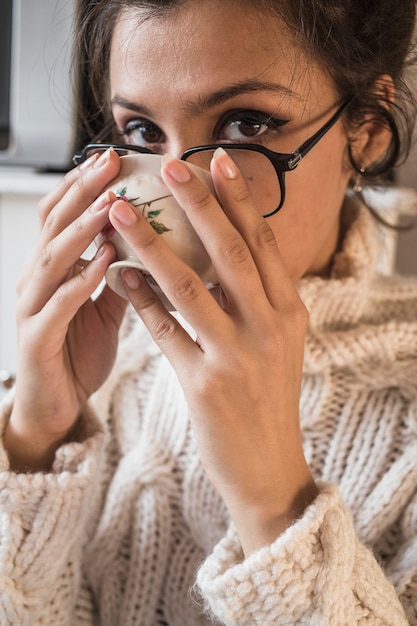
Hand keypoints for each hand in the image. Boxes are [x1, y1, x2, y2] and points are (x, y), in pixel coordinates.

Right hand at [5, 149, 126, 470]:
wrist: (56, 405)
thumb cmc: (79, 351)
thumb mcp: (104, 306)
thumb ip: (121, 275)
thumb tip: (152, 243)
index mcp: (54, 269)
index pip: (63, 215)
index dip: (85, 185)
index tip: (115, 157)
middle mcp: (37, 280)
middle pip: (54, 224)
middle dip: (83, 191)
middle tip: (111, 163)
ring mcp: (32, 308)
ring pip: (52, 258)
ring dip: (82, 229)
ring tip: (111, 204)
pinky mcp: (36, 339)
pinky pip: (57, 305)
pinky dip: (81, 281)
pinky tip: (105, 262)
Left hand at [108, 149, 317, 553]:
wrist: (269, 465)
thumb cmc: (268, 397)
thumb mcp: (278, 342)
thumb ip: (257, 298)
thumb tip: (221, 252)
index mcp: (290, 311)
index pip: (263, 244)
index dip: (239, 200)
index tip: (217, 160)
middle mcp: (269, 328)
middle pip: (230, 253)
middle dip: (199, 205)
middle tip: (170, 166)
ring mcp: (238, 357)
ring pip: (190, 288)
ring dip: (152, 246)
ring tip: (123, 214)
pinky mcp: (205, 385)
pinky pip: (166, 332)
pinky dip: (141, 301)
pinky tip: (121, 277)